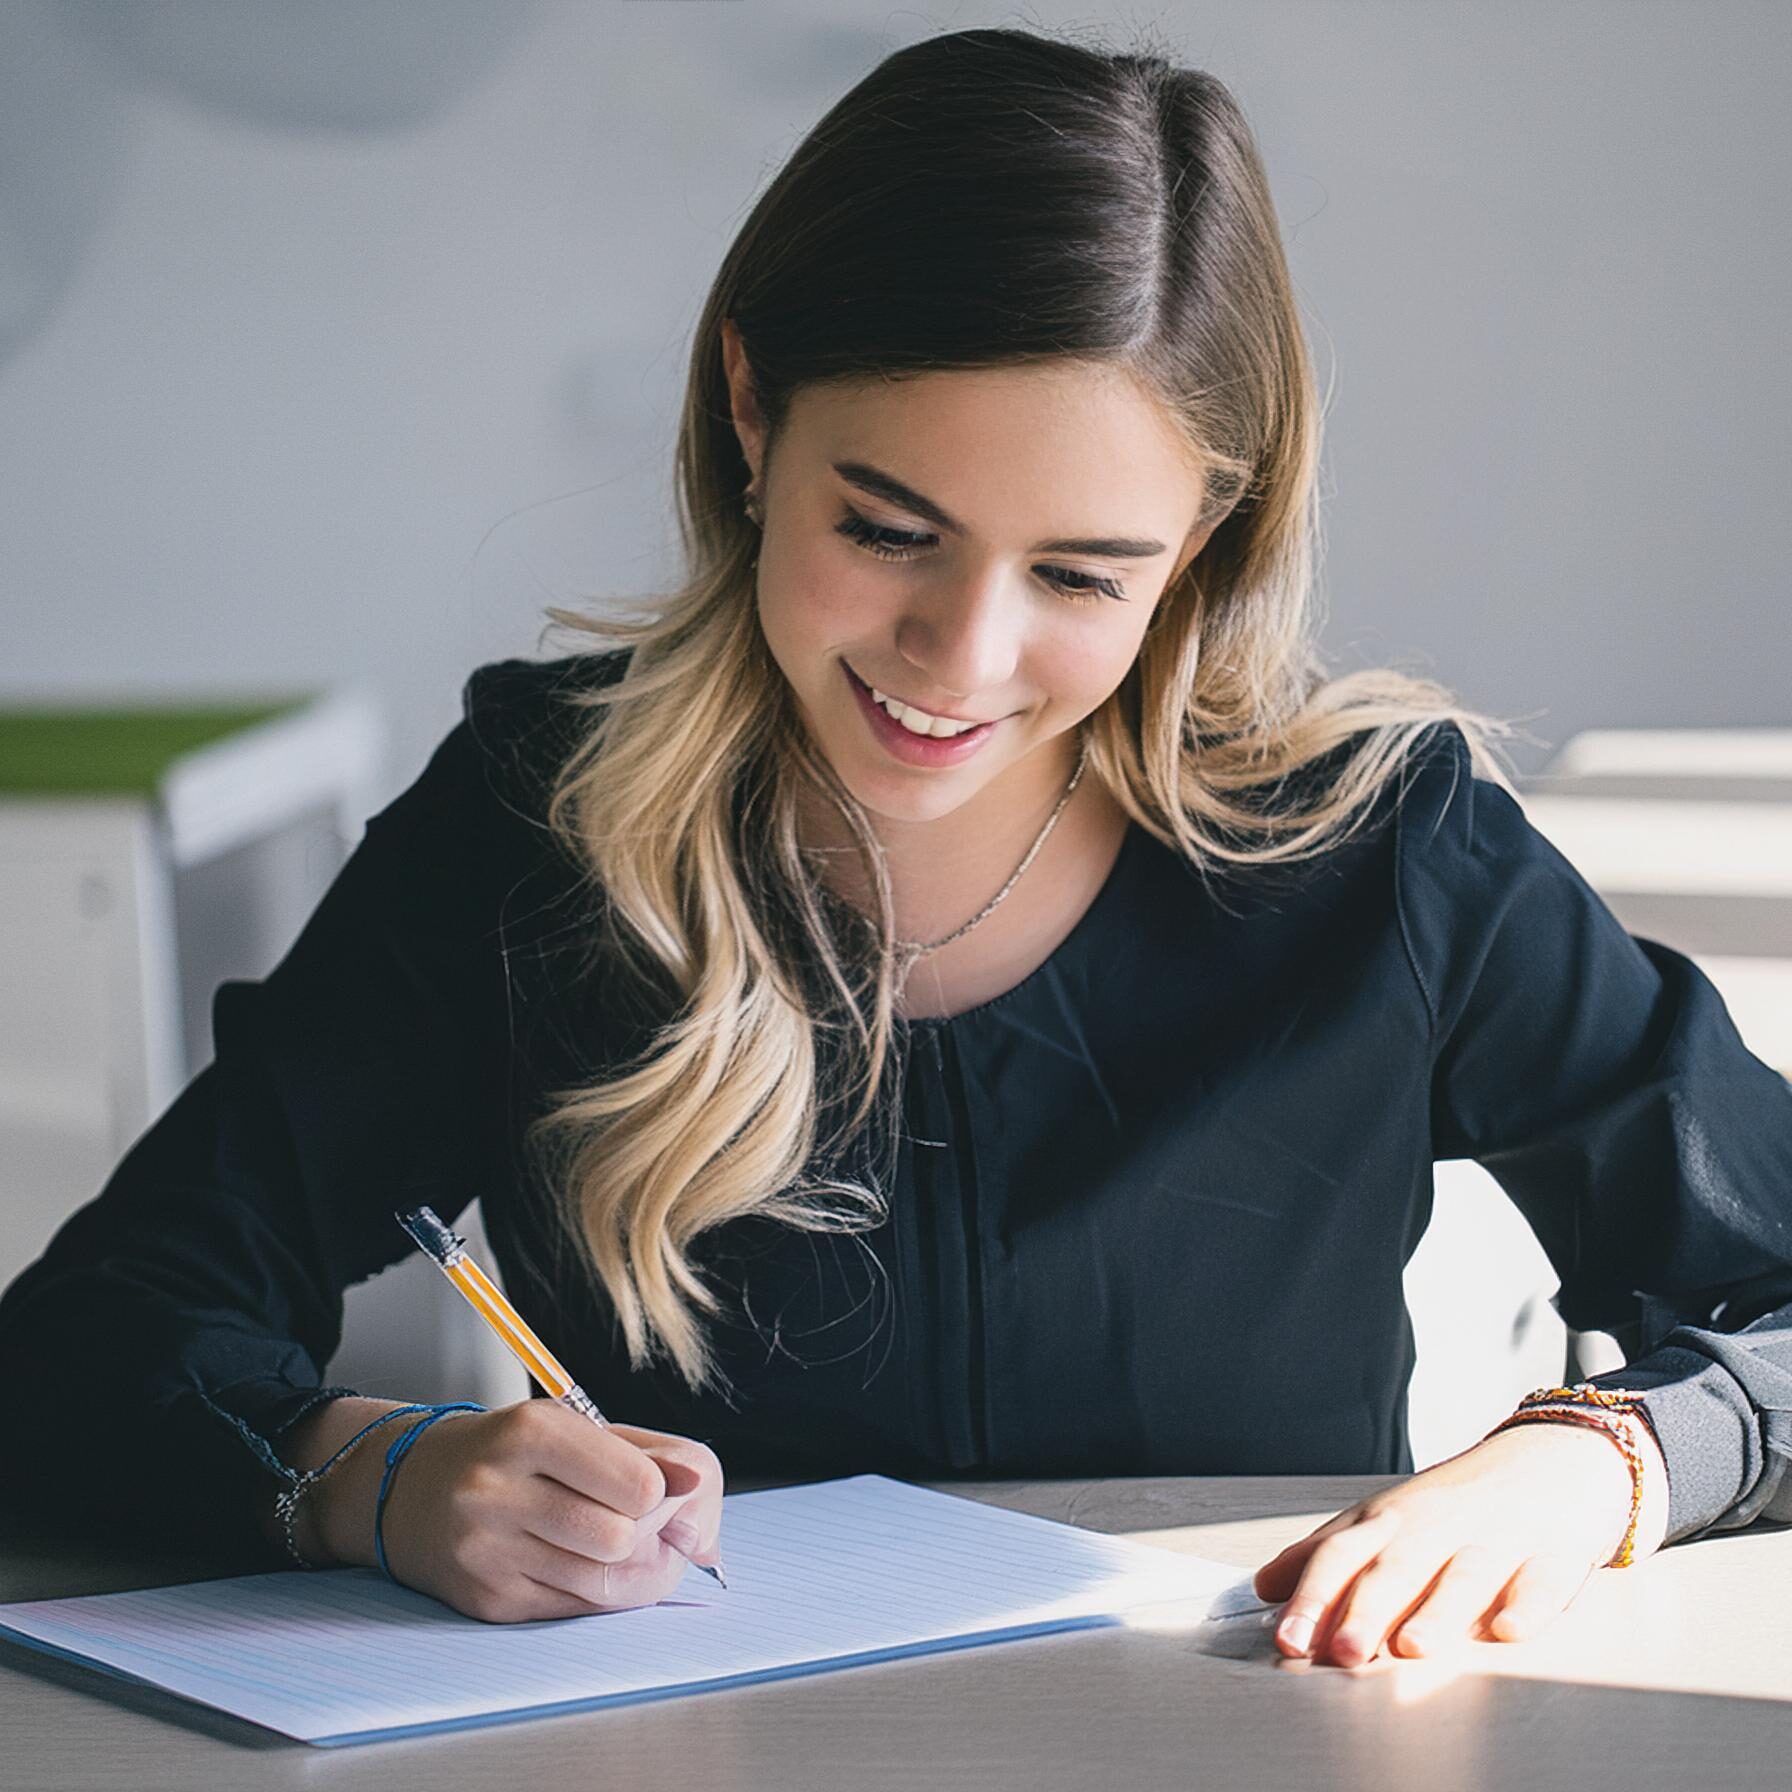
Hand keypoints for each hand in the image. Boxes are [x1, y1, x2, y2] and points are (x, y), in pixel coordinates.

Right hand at [370, 1402, 725, 1623]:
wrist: (409, 1487)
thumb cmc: (513, 1453)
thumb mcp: (575, 1429)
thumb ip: (649, 1454)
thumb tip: (700, 1489)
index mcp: (530, 1431)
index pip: (637, 1484)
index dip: (661, 1492)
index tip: (652, 1488)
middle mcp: (498, 1490)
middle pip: (621, 1539)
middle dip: (647, 1537)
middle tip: (642, 1524)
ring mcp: (486, 1551)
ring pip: (602, 1585)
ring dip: (631, 1572)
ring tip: (621, 1548)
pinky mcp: (484, 1600)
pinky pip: (572, 1610)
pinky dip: (593, 1593)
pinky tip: (579, 1565)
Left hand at [1250, 1417, 1665, 1666]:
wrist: (1551, 1456)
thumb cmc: (1457, 1501)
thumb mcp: (1386, 1518)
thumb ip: (1328, 1554)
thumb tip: (1264, 1586)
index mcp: (1390, 1521)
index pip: (1342, 1557)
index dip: (1313, 1598)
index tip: (1287, 1641)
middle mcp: (1437, 1528)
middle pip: (1396, 1570)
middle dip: (1366, 1612)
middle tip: (1342, 1653)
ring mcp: (1497, 1540)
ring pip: (1463, 1578)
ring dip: (1438, 1614)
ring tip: (1412, 1648)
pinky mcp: (1554, 1554)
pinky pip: (1542, 1582)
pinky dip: (1527, 1606)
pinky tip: (1510, 1631)